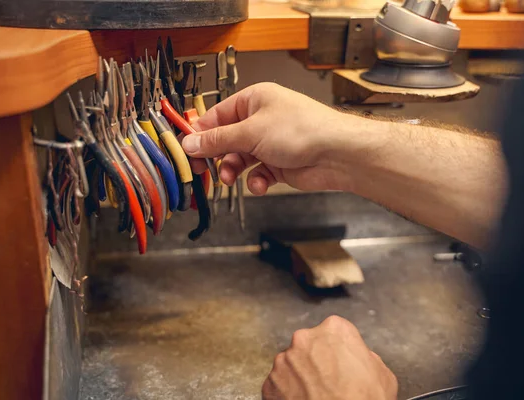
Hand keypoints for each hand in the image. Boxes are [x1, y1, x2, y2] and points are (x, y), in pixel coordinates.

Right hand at [182, 83, 364, 194]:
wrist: (337, 154)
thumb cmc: (303, 130)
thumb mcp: (251, 132)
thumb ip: (218, 140)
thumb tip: (191, 143)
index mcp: (253, 101)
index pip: (216, 116)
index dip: (200, 134)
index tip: (186, 150)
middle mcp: (261, 120)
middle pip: (226, 139)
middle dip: (216, 156)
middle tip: (202, 169)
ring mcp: (270, 143)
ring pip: (240, 159)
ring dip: (233, 171)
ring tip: (232, 179)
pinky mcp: (280, 164)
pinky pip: (258, 174)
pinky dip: (256, 181)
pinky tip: (260, 184)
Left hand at [262, 316, 397, 399]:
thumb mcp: (382, 374)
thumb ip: (365, 357)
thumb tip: (359, 359)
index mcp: (334, 329)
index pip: (335, 332)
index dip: (339, 350)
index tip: (342, 364)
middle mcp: (304, 338)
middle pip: (309, 345)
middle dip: (316, 360)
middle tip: (329, 382)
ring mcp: (284, 360)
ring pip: (292, 365)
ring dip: (301, 376)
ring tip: (315, 395)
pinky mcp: (270, 383)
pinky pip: (279, 385)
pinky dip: (287, 394)